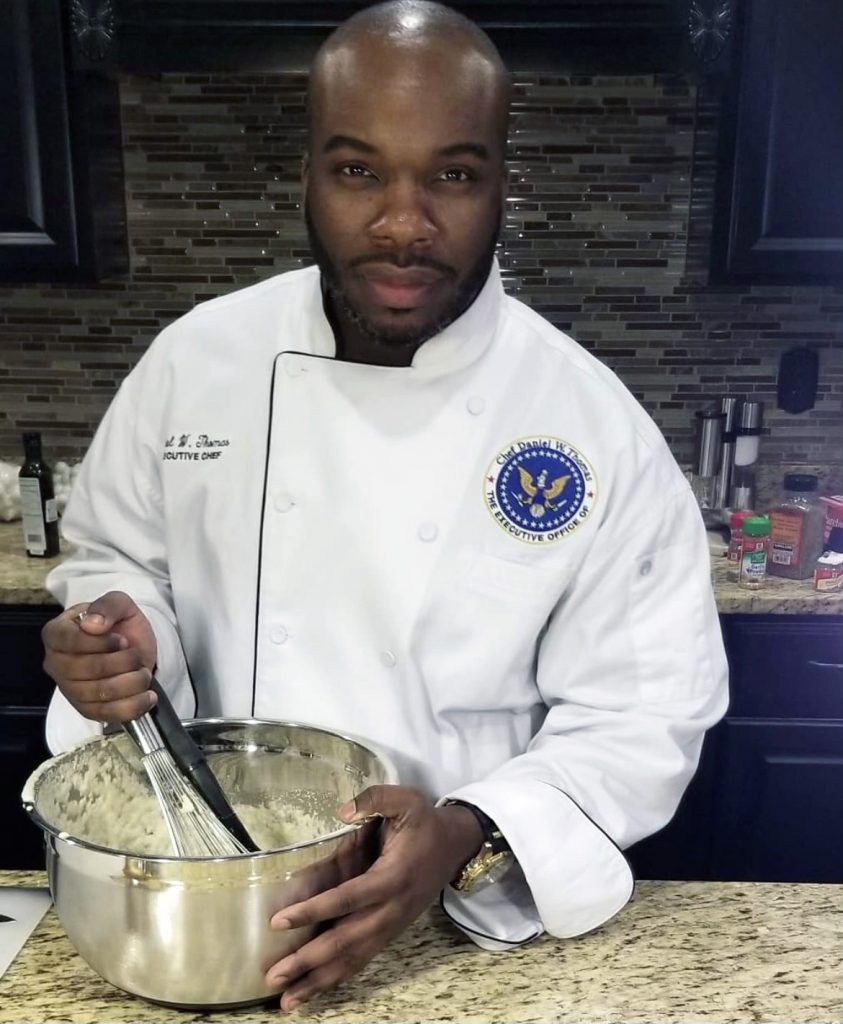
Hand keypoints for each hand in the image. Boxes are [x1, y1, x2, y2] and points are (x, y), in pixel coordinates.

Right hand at [42, 590, 157, 721]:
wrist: (135, 649)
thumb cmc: (120, 625)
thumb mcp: (120, 604)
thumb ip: (108, 606)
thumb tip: (92, 624)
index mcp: (56, 633)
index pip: (70, 641)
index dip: (101, 642)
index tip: (123, 640)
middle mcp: (55, 663)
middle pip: (86, 670)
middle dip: (122, 662)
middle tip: (136, 656)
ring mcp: (69, 689)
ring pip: (99, 693)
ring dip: (131, 682)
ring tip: (143, 673)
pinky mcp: (86, 709)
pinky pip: (107, 714)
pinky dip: (133, 706)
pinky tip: (148, 696)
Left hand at [264, 785, 482, 1010]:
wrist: (455, 846)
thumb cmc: (424, 822)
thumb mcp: (405, 800)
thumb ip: (375, 800)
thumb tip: (342, 812)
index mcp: (391, 878)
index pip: (347, 899)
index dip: (314, 911)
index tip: (279, 921)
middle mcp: (391, 909)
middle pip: (346, 941)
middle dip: (309, 960)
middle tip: (274, 975)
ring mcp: (392, 925)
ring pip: (354, 959)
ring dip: (320, 981)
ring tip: (287, 999)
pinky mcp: (390, 932)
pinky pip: (362, 960)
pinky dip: (337, 978)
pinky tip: (313, 991)